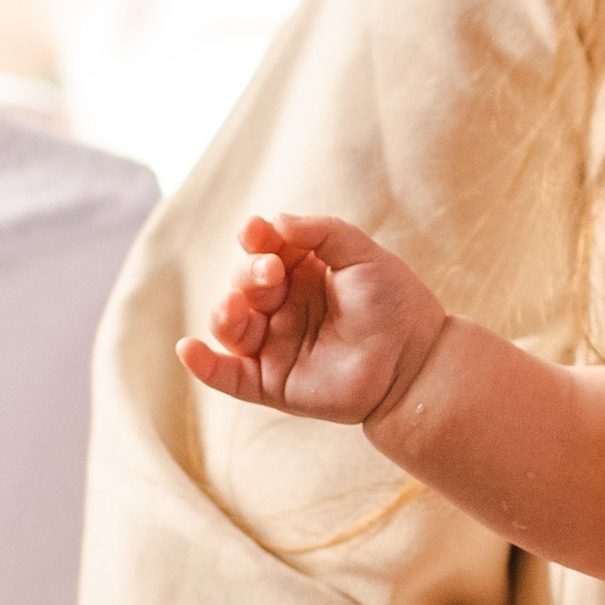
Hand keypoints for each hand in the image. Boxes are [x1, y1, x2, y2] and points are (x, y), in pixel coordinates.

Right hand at [178, 213, 445, 423]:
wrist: (417, 362)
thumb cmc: (395, 305)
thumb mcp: (363, 254)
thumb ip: (321, 231)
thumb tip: (273, 221)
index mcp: (300, 273)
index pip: (262, 250)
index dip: (255, 239)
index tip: (257, 232)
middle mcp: (282, 307)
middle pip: (243, 284)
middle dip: (249, 275)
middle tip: (273, 273)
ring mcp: (275, 344)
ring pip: (230, 326)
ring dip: (224, 312)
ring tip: (237, 306)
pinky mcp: (272, 382)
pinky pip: (228, 376)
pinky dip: (203, 365)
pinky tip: (188, 349)